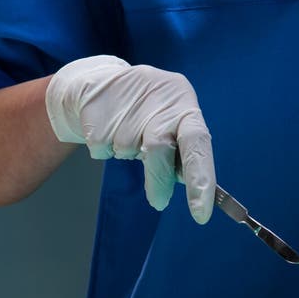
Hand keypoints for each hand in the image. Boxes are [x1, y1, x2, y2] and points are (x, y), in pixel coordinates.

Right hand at [45, 54, 214, 222]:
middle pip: (159, 148)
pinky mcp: (97, 109)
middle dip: (158, 180)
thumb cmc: (148, 113)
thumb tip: (186, 183)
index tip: (201, 214)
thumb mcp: (171, 123)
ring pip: (127, 150)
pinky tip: (108, 130)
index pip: (197, 142)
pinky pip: (102, 149)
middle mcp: (158, 101)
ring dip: (128, 155)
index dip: (201, 177)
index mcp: (184, 105)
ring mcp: (126, 103)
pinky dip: (105, 150)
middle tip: (159, 201)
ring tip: (127, 136)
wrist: (102, 83)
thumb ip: (179, 150)